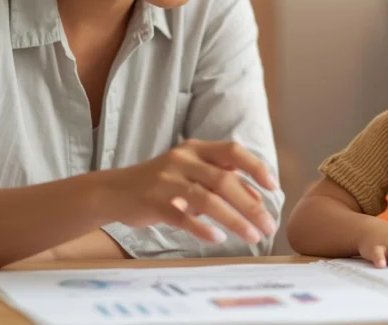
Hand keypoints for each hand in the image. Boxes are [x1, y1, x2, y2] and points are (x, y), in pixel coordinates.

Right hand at [97, 140, 278, 245]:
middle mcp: (182, 160)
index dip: (256, 167)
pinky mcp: (153, 202)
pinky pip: (182, 217)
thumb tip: (256, 199)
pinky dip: (202, 228)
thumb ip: (223, 182)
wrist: (114, 191)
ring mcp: (166, 180)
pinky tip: (218, 238)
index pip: (233, 151)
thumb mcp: (193, 175)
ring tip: (252, 237)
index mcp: (196, 149)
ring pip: (208, 199)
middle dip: (251, 205)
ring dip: (235, 219)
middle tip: (269, 226)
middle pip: (225, 180)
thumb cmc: (162, 184)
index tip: (274, 186)